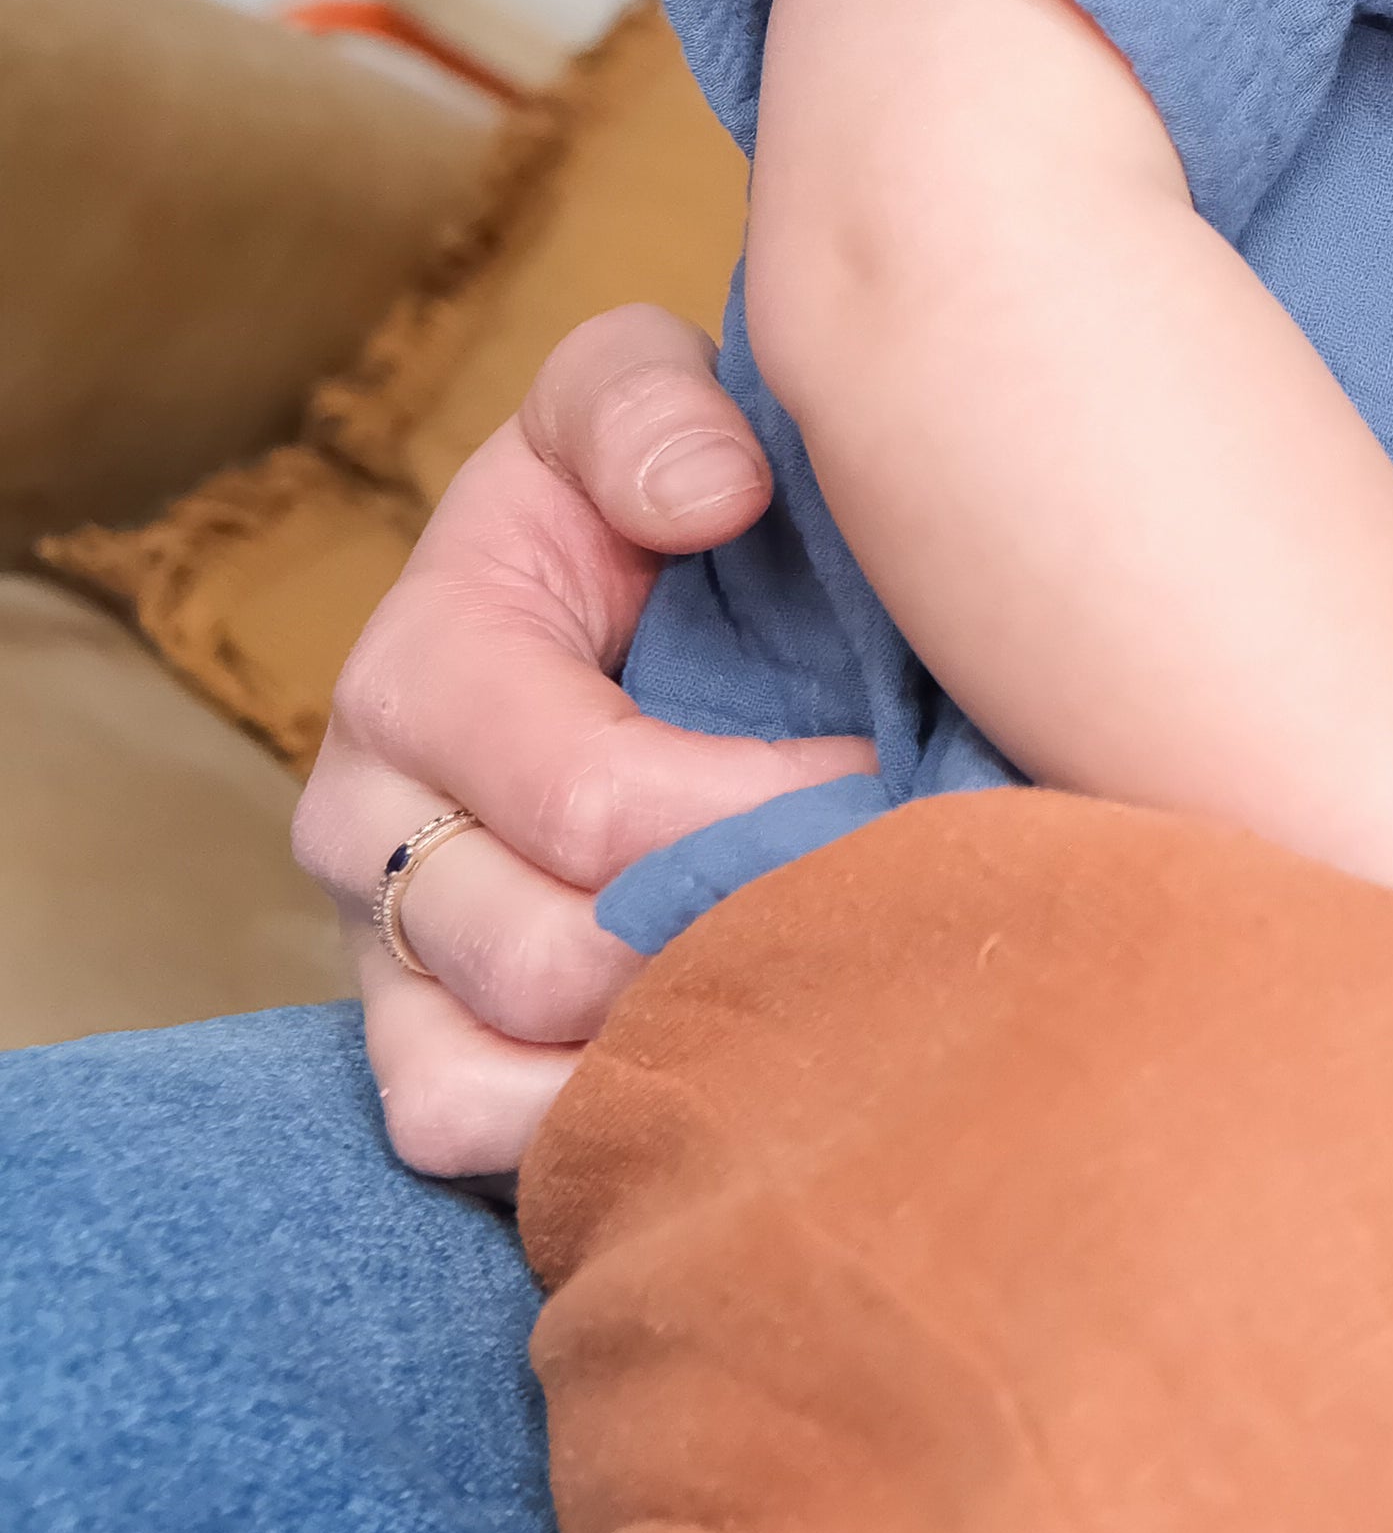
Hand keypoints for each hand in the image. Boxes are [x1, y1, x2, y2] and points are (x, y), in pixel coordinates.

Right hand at [290, 306, 872, 1182]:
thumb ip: (651, 409)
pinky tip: (711, 1059)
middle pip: (547, 958)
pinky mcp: (411, 1042)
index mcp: (423, 661)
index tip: (886, 777)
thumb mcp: (638, 399)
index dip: (761, 811)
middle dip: (729, 935)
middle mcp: (366, 817)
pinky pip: (455, 1133)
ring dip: (670, 1040)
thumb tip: (711, 495)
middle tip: (868, 901)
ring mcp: (382, 943)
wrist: (641, 608)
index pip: (588, 801)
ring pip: (495, 1065)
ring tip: (803, 976)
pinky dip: (578, 1131)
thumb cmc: (651, 509)